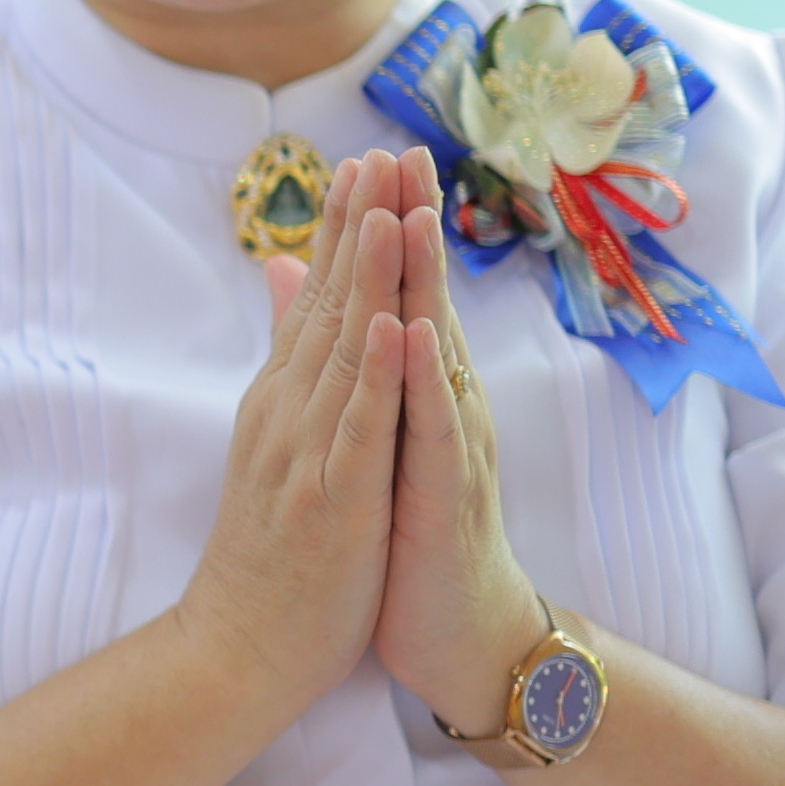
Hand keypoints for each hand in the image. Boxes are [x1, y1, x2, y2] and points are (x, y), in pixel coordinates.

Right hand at [169, 160, 403, 725]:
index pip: (316, 302)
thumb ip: (287, 371)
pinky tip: (395, 325)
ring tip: (386, 210)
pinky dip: (377, 375)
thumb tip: (289, 301)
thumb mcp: (276, 449)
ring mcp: (306, 455)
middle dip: (355, 228)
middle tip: (378, 153)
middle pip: (328, 307)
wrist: (240, 648)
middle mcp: (287, 415)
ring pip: (344, 352)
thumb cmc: (271, 554)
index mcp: (282, 403)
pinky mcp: (331, 500)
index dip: (340, 231)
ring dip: (366, 278)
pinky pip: (359, 428)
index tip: (364, 162)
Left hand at [362, 148, 557, 734]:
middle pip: (430, 301)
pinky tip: (413, 337)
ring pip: (438, 351)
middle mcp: (446, 406)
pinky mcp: (446, 496)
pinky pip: (434, 432)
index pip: (405, 294)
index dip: (392, 227)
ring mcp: (452, 448)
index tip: (372, 154)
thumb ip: (362, 370)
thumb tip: (324, 304)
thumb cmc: (415, 537)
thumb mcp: (380, 442)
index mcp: (422, 392)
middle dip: (417, 228)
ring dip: (427, 285)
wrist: (460, 635)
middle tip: (404, 150)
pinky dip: (422, 383)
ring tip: (414, 215)